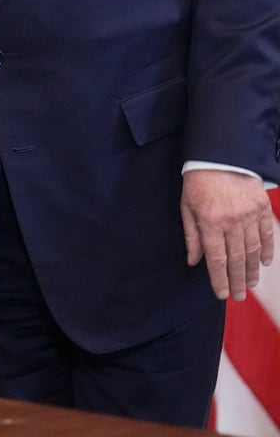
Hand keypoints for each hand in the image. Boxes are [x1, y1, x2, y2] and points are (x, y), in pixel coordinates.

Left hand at [180, 169, 274, 300]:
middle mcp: (232, 221)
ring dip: (251, 270)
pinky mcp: (262, 208)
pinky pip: (267, 235)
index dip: (219, 279)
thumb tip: (193, 261)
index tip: (221, 293)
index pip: (216, 259)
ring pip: (253, 250)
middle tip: (238, 296)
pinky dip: (266, 251)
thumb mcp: (186, 206)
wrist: (219, 156)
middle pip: (236, 259)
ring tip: (248, 284)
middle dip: (237, 281)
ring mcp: (250, 215)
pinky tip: (263, 263)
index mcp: (210, 221)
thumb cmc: (198, 181)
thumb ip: (191, 235)